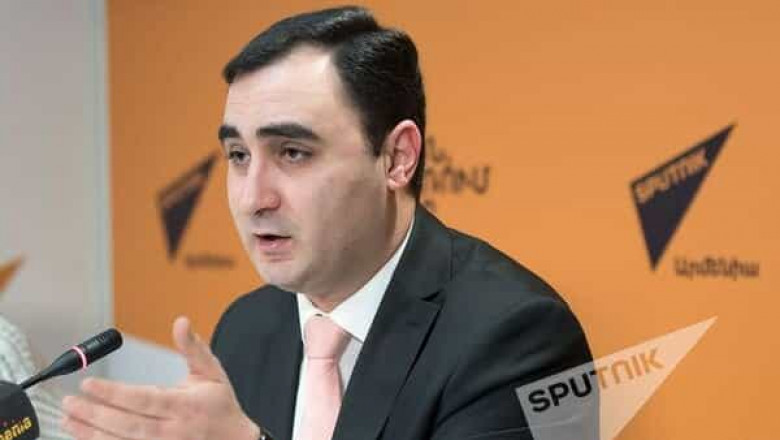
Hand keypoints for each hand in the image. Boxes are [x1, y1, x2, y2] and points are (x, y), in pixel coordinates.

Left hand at [61, 316, 260, 439]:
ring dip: (91, 433)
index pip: (143, 399)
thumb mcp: (212, 372)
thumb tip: (181, 323)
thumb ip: (193, 347)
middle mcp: (171, 430)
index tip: (89, 384)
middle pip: (127, 424)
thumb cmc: (220, 405)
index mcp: (184, 406)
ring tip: (69, 420)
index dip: (113, 393)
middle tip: (69, 402)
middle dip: (94, 413)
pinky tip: (85, 436)